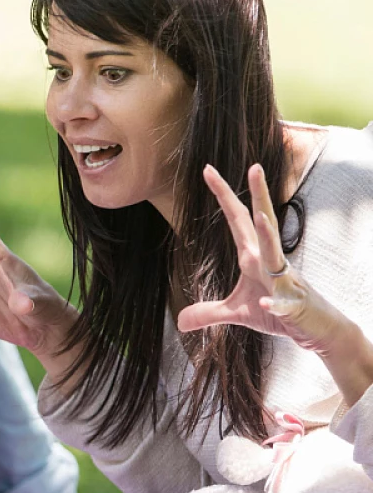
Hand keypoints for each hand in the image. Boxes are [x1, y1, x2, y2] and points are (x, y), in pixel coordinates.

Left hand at [177, 164, 350, 355]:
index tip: (207, 169)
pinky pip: (282, 302)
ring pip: (275, 253)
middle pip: (262, 223)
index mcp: (252, 256)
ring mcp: (283, 280)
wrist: (311, 326)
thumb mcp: (235, 313)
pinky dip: (274, 303)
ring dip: (268, 235)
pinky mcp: (292, 304)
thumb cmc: (275, 311)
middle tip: (253, 166)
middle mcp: (268, 261)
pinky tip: (265, 302)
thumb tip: (180, 321)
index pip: (236, 219)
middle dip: (258, 196)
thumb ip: (207, 313)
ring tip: (259, 215)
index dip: (223, 195)